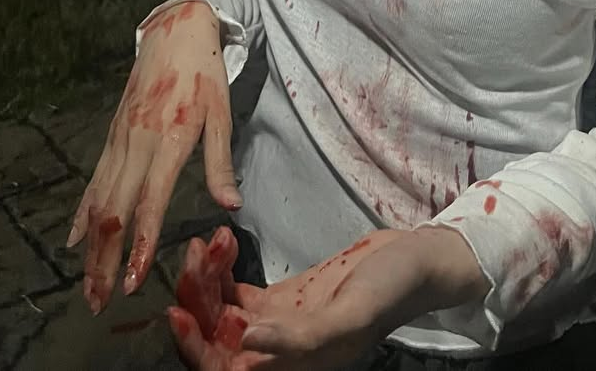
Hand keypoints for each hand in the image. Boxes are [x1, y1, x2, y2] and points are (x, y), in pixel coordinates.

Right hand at [67, 1, 241, 313]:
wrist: (175, 31)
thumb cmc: (204, 73)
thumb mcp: (222, 113)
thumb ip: (220, 162)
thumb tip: (230, 206)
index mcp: (168, 138)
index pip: (149, 201)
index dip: (140, 242)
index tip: (134, 278)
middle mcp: (137, 143)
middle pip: (115, 211)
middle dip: (106, 259)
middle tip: (100, 300)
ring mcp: (119, 140)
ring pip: (99, 201)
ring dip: (91, 246)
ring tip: (88, 283)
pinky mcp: (112, 136)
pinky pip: (94, 181)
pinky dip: (83, 213)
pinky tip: (75, 239)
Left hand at [167, 223, 489, 369]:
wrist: (417, 260)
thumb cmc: (394, 288)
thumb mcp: (352, 313)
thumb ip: (302, 335)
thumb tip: (246, 344)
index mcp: (295, 367)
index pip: (226, 370)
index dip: (196, 348)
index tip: (178, 311)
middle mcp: (279, 352)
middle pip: (215, 342)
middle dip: (197, 303)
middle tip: (194, 259)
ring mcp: (279, 324)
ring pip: (222, 313)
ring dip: (207, 280)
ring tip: (208, 242)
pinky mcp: (284, 298)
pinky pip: (239, 291)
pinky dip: (224, 267)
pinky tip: (222, 239)